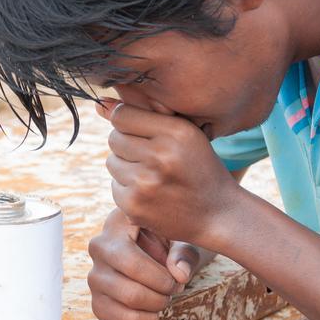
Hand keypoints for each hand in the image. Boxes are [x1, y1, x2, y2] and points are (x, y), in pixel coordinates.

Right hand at [88, 208, 205, 319]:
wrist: (158, 249)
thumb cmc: (171, 240)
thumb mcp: (182, 239)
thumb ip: (184, 254)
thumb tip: (180, 275)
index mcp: (117, 225)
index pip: (132, 263)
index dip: (161, 280)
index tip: (178, 280)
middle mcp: (98, 248)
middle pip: (131, 291)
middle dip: (161, 297)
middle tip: (174, 290)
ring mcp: (94, 275)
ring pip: (126, 305)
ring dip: (154, 307)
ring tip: (165, 297)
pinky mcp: (96, 299)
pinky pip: (115, 319)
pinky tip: (153, 312)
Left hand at [98, 100, 240, 248]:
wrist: (219, 215)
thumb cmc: (200, 168)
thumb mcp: (187, 135)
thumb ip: (147, 114)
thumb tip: (100, 104)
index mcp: (176, 132)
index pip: (122, 114)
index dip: (128, 122)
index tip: (142, 132)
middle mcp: (160, 155)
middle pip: (114, 138)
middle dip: (127, 145)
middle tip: (152, 157)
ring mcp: (145, 182)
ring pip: (112, 162)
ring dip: (126, 167)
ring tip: (153, 176)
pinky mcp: (134, 205)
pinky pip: (114, 187)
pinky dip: (128, 190)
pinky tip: (152, 194)